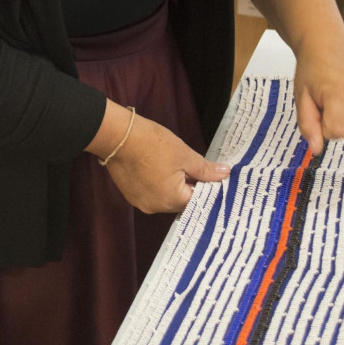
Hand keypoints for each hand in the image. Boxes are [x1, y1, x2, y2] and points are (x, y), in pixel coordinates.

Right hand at [86, 102, 229, 213]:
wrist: (117, 136)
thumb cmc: (154, 144)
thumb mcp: (184, 154)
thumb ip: (205, 169)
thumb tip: (225, 174)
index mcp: (172, 201)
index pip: (198, 201)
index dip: (206, 187)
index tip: (212, 175)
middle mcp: (155, 208)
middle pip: (180, 201)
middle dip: (189, 186)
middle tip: (194, 166)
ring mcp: (140, 202)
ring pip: (165, 197)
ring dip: (172, 185)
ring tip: (174, 165)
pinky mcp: (130, 194)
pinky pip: (150, 193)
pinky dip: (157, 183)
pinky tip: (157, 167)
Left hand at [293, 45, 343, 154]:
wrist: (326, 51)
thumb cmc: (311, 73)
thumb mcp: (301, 99)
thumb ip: (308, 126)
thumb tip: (317, 150)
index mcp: (341, 90)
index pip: (337, 131)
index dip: (324, 129)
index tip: (319, 113)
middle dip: (337, 129)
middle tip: (328, 109)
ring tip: (339, 107)